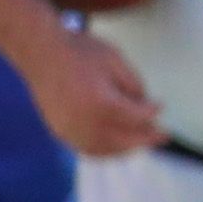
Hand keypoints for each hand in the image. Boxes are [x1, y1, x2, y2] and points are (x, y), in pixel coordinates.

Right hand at [25, 28, 163, 157]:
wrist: (40, 51)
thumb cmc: (79, 52)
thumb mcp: (117, 60)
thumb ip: (134, 85)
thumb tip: (144, 106)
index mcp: (102, 103)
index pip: (137, 118)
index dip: (152, 112)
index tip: (160, 106)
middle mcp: (85, 122)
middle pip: (125, 141)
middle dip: (146, 138)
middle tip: (162, 136)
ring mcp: (70, 129)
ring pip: (107, 150)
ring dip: (127, 148)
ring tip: (142, 140)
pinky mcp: (59, 131)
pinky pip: (88, 149)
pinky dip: (106, 150)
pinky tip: (118, 144)